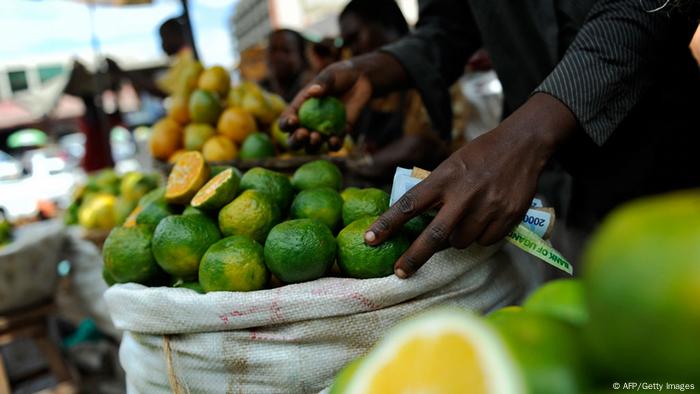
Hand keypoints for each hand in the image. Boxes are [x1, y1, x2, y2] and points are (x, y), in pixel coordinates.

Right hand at [279, 60, 371, 151]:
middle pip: (295, 140)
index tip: (294, 121)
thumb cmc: (340, 75)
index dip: (286, 124)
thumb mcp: (330, 75)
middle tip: (303, 134)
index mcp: (299, 110)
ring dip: (312, 146)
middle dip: (295, 141)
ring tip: (317, 137)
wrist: (360, 82)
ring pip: (312, 147)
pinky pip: (334, 145)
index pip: (286, 121)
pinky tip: (334, 140)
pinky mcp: (339, 135)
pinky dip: (333, 145)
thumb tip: (313, 92)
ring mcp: (322, 131)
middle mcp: (308, 124)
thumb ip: (322, 84)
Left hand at [364, 93, 576, 277]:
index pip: (409, 204)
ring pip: (461, 242)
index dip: (387, 224)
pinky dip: (481, 236)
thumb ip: (435, 190)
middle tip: (399, 271)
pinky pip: (486, 241)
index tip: (369, 239)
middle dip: (414, 257)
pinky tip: (486, 219)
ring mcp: (487, 207)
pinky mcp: (508, 217)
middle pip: (434, 236)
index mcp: (444, 178)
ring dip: (456, 239)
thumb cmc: (480, 154)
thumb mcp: (451, 164)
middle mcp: (463, 194)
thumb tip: (417, 221)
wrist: (522, 144)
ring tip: (464, 220)